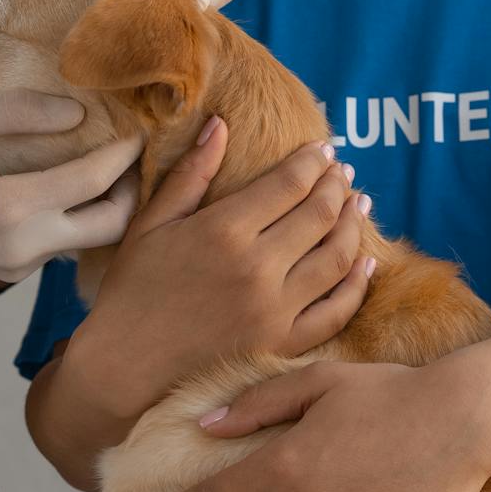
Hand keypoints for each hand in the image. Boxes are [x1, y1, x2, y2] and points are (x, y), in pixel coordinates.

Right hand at [0, 91, 142, 290]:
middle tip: (132, 158)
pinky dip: (74, 216)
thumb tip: (77, 116)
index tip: (137, 130)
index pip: (92, 180)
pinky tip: (68, 187)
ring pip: (87, 240)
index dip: (122, 153)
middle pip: (110, 227)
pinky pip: (59, 244)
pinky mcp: (13, 272)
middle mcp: (23, 248)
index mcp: (10, 210)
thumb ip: (21, 110)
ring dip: (104, 205)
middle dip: (131, 191)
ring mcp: (19, 266)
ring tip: (106, 167)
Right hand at [62, 117, 372, 423]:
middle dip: (336, 186)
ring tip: (358, 205)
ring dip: (353, 226)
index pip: (289, 183)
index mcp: (223, 231)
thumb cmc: (131, 292)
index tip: (322, 149)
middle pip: (320, 214)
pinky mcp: (283, 345)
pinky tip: (366, 263)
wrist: (124, 367)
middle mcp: (257, 268)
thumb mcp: (150, 224)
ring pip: (337, 258)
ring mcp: (275, 310)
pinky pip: (336, 311)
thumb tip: (220, 124)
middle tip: (342, 172)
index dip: (312, 161)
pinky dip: (357, 284)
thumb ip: (190, 173)